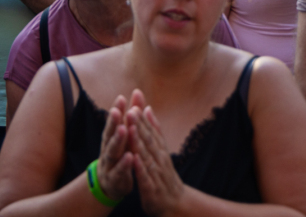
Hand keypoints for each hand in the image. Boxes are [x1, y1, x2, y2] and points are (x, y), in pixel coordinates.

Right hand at [96, 95, 134, 201]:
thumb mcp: (124, 135)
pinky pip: (118, 171)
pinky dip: (124, 164)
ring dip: (117, 141)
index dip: (117, 110)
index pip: (114, 121)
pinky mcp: (114, 178)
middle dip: (113, 122)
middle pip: (109, 133)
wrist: (110, 184)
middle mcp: (108, 147)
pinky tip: (130, 157)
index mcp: (112, 137)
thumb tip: (137, 92)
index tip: (122, 97)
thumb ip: (132, 114)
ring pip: (112, 151)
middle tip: (117, 111)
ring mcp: (109, 163)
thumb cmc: (120, 154)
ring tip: (124, 130)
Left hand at [127, 98, 184, 216]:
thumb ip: (154, 129)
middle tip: (130, 110)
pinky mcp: (151, 189)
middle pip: (148, 140)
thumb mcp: (160, 149)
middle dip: (138, 125)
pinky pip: (145, 177)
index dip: (141, 118)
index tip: (134, 103)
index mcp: (158, 148)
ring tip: (130, 129)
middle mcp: (158, 158)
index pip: (149, 130)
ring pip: (146, 156)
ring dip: (138, 142)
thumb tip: (147, 108)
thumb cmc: (164, 173)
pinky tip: (134, 159)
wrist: (175, 202)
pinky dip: (140, 168)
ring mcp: (156, 173)